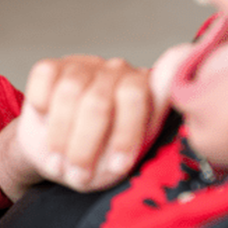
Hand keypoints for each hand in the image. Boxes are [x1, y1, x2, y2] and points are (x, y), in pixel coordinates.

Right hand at [0, 47, 189, 198]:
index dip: (124, 135)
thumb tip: (184, 51)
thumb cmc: (105, 154)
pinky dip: (42, 104)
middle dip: (85, 147)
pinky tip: (45, 119)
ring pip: (68, 93)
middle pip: (98, 102)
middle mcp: (115, 70)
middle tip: (78, 175)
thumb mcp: (136, 145)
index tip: (118, 167)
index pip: (136, 96)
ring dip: (60, 136)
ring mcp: (82, 66)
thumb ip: (160, 102)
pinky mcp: (51, 67)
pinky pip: (44, 77)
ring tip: (58, 162)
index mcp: (142, 87)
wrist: (61, 157)